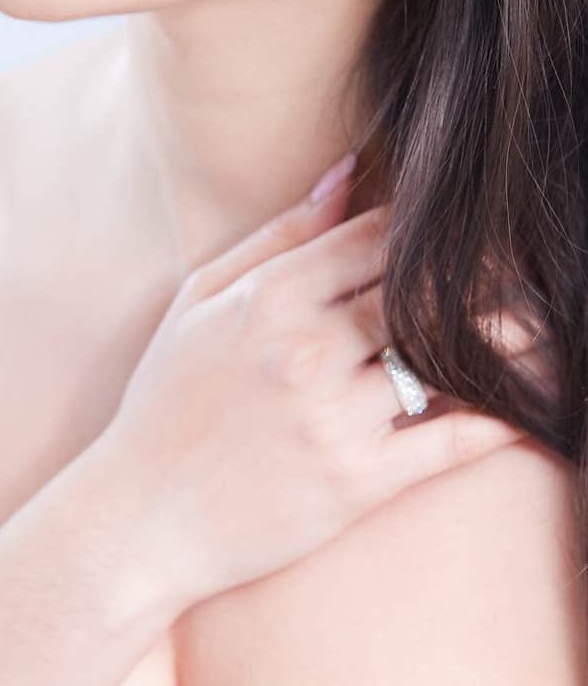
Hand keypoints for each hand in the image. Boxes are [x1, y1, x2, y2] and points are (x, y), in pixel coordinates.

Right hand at [101, 165, 523, 607]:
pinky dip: (498, 421)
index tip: (469, 229)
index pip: (382, 237)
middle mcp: (307, 349)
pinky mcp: (358, 483)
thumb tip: (346, 169)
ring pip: (446, 361)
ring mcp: (334, 417)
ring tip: (544, 325)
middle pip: (425, 292)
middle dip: (482, 278)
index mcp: (271, 296)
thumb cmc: (167, 400)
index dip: (434, 229)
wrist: (140, 517)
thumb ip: (277, 234)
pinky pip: (448, 443)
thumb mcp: (200, 299)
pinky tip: (528, 404)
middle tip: (527, 271)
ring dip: (503, 342)